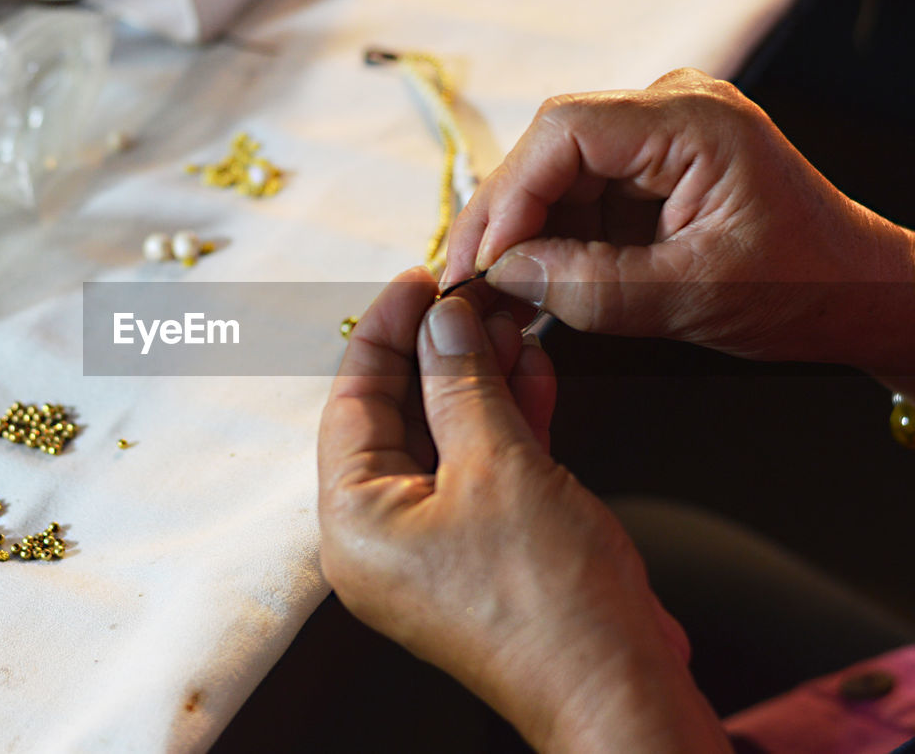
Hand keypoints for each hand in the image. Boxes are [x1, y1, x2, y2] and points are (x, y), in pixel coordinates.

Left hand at [318, 267, 728, 752]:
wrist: (618, 688)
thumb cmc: (549, 603)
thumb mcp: (499, 466)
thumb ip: (462, 384)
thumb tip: (442, 325)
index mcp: (354, 522)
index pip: (352, 401)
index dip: (385, 332)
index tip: (416, 282)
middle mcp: (381, 537)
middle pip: (397, 417)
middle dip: (440, 353)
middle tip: (474, 299)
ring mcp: (431, 547)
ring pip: (445, 439)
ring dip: (478, 381)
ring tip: (511, 326)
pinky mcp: (480, 551)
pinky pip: (479, 471)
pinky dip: (504, 423)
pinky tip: (531, 374)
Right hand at [443, 69, 914, 378]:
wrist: (852, 293)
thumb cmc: (801, 288)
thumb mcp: (692, 296)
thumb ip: (591, 287)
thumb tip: (503, 274)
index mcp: (693, 121)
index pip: (565, 132)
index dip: (510, 194)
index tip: (481, 259)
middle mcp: (668, 112)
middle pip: (548, 150)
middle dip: (501, 219)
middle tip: (461, 282)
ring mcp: (655, 138)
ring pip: (552, 176)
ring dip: (516, 235)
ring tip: (485, 292)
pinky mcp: (646, 170)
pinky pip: (576, 197)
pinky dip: (545, 242)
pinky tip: (521, 283)